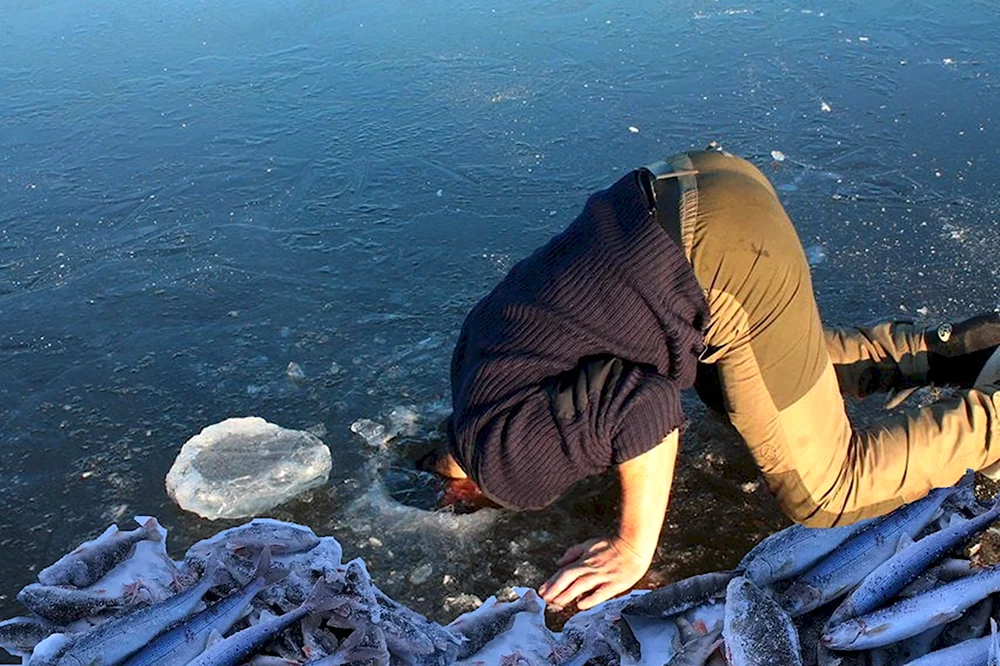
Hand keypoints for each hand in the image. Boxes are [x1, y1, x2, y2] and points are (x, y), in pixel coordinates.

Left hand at [537, 536, 652, 611]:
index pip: (564, 571)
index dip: (552, 581)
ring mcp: (603, 575)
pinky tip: (580, 606)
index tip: (542, 591)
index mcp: (585, 559)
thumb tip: (559, 562)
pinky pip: (601, 592)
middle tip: (545, 600)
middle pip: (569, 579)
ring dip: (567, 595)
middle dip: (555, 590)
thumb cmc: (612, 545)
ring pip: (581, 586)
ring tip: (556, 604)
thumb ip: (573, 553)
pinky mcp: (615, 583)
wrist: (634, 544)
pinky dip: (590, 599)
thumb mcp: (589, 544)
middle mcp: (591, 567)